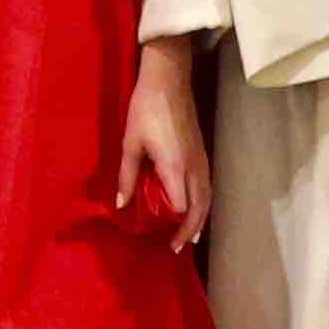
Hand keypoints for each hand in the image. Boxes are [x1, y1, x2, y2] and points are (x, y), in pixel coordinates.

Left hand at [113, 40, 210, 246]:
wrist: (169, 80)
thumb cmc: (146, 109)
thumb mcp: (130, 143)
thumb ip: (127, 176)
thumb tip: (121, 205)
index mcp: (174, 166)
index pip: (181, 206)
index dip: (174, 223)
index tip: (163, 238)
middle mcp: (193, 167)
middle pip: (199, 207)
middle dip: (190, 230)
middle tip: (178, 248)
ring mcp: (201, 159)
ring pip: (207, 198)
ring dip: (200, 220)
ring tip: (191, 237)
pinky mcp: (203, 153)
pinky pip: (208, 186)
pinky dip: (204, 204)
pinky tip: (197, 210)